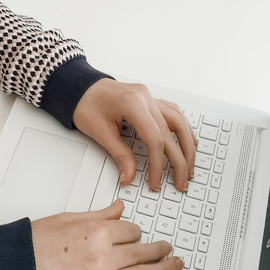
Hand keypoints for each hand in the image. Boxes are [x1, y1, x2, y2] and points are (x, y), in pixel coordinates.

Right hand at [32, 200, 182, 269]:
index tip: (135, 235)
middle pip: (142, 252)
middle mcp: (103, 257)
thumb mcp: (68, 218)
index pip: (130, 230)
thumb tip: (120, 209)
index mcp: (96, 232)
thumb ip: (99, 215)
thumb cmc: (35, 244)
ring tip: (175, 267)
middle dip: (159, 250)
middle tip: (169, 250)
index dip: (135, 232)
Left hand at [72, 79, 196, 191]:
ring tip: (189, 166)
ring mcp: (150, 97)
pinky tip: (189, 141)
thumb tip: (129, 177)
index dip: (158, 165)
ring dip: (187, 145)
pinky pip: (173, 113)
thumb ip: (119, 155)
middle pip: (172, 132)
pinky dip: (183, 129)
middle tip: (182, 182)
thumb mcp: (99, 132)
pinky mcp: (150, 99)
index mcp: (133, 103)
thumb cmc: (85, 105)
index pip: (155, 139)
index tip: (155, 182)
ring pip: (179, 121)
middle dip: (179, 161)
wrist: (79, 87)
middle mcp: (146, 97)